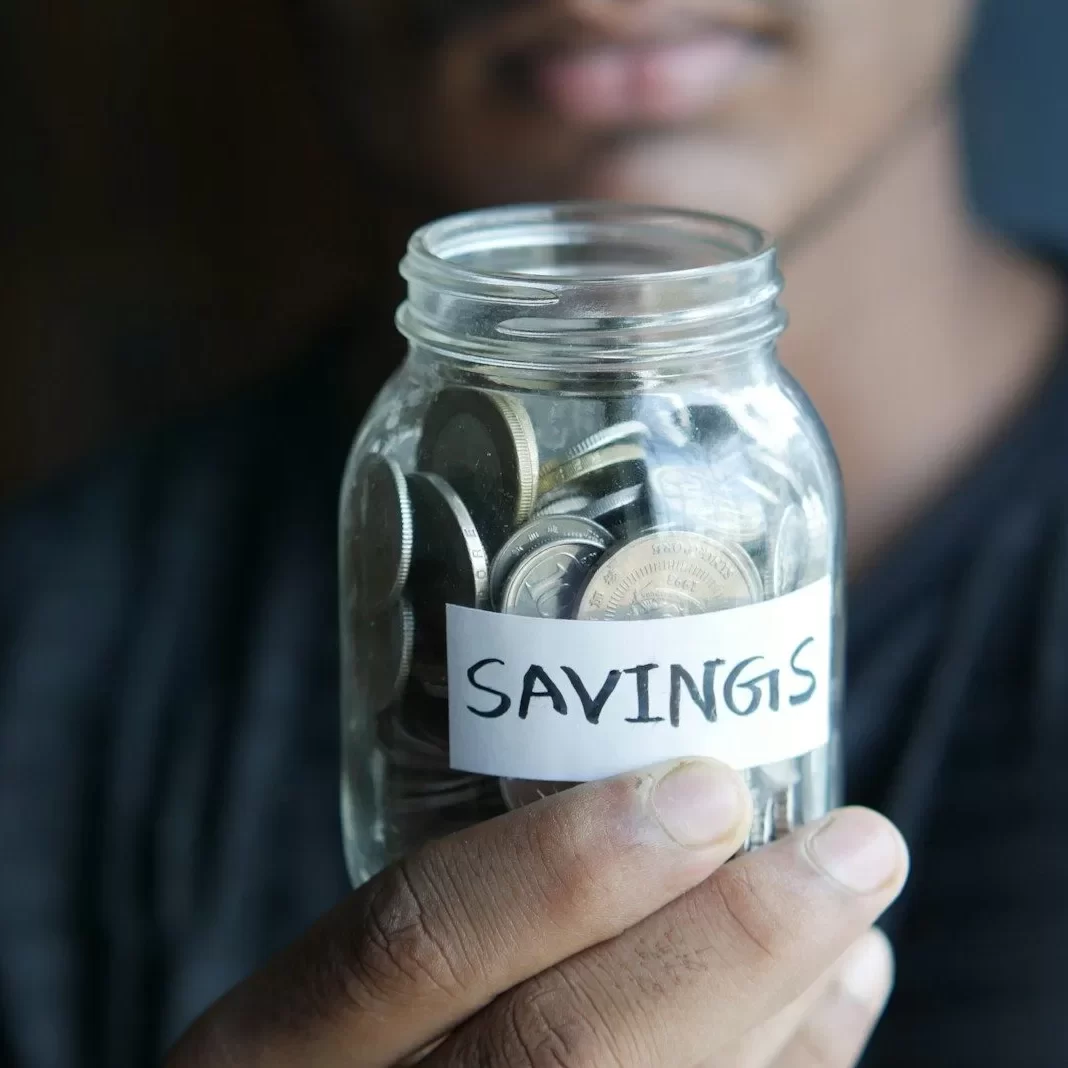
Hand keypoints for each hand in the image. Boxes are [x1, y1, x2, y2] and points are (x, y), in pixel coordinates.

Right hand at [167, 759, 906, 1066]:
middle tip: (855, 846)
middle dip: (731, 947)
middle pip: (561, 1053)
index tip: (706, 788)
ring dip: (786, 1018)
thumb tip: (653, 783)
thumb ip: (444, 905)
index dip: (561, 866)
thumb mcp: (331, 983)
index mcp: (273, 1046)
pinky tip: (834, 1007)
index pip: (409, 942)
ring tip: (860, 920)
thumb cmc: (338, 1048)